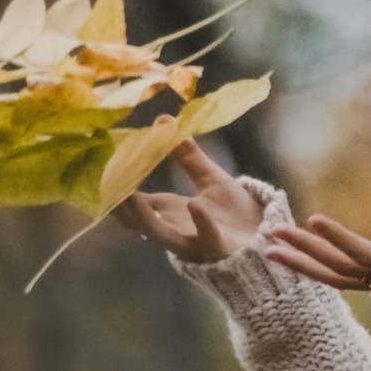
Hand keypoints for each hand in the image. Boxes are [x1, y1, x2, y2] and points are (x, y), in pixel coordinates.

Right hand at [114, 140, 264, 262]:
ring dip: (144, 216)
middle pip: (137, 221)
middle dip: (120, 205)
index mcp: (170, 212)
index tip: (103, 168)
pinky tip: (194, 204)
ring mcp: (193, 241)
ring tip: (130, 193)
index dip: (119, 187)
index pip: (135, 202)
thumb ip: (188, 156)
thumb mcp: (211, 179)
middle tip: (104, 183)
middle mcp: (175, 229)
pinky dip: (200, 223)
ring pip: (160, 235)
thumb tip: (164, 121)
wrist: (266, 237)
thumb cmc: (236, 213)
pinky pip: (206, 238)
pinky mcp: (217, 249)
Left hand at [265, 195, 370, 292]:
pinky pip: (339, 278)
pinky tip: (290, 254)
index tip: (314, 219)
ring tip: (269, 246)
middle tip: (273, 234)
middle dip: (307, 251)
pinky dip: (314, 266)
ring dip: (301, 262)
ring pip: (334, 277)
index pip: (367, 255)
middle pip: (340, 268)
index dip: (340, 239)